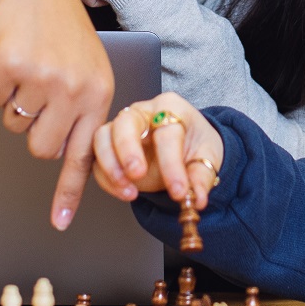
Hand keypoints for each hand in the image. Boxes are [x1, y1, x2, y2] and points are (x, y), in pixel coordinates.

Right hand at [0, 0, 114, 229]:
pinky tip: (11, 56)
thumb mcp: (88, 69)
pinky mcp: (9, 65)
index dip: (69, 192)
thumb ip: (83, 110)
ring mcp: (41, 77)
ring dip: (15, 101)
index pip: (84, 154)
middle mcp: (74, 88)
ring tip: (29, 67)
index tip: (59, 222)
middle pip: (40, 148)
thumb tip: (66, 156)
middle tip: (38, 95)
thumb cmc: (62, 32)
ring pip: (14, 124)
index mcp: (98, 93)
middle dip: (33, 128)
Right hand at [90, 93, 223, 207]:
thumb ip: (201, 177)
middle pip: (124, 123)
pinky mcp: (109, 146)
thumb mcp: (207, 157)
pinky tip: (124, 192)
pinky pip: (97, 160)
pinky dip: (106, 179)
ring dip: (111, 167)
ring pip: (102, 137)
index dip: (171, 164)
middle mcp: (142, 112)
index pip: (167, 133)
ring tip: (129, 191)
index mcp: (170, 107)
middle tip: (137, 175)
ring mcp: (121, 127)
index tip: (179, 190)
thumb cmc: (194, 144)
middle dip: (127, 150)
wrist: (185, 147)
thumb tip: (197, 198)